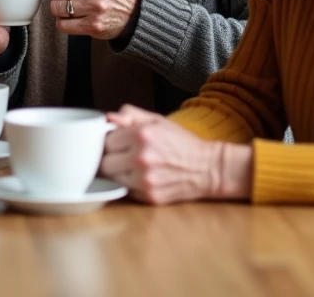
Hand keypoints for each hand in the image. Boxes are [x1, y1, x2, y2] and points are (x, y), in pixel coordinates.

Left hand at [100, 105, 252, 204]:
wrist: (208, 168)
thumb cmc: (181, 142)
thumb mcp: (158, 120)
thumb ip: (130, 114)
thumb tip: (108, 118)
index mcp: (141, 135)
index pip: (106, 142)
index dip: (112, 142)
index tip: (120, 143)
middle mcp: (141, 158)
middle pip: (105, 164)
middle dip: (112, 159)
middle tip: (124, 157)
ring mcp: (145, 180)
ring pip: (113, 179)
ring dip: (120, 174)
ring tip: (133, 168)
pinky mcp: (150, 197)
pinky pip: (127, 192)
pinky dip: (131, 186)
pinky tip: (143, 178)